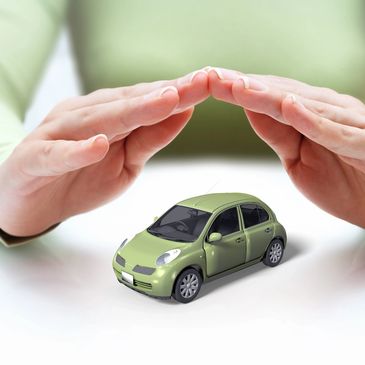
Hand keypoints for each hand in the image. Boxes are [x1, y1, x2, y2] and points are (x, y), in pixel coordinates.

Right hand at [0, 70, 208, 235]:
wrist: (30, 201)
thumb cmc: (79, 177)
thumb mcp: (126, 162)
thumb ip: (150, 138)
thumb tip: (183, 113)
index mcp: (107, 115)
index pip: (147, 99)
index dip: (180, 91)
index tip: (211, 82)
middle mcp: (85, 116)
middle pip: (129, 102)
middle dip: (167, 93)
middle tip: (200, 82)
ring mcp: (58, 135)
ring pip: (98, 120)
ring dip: (132, 111)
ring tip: (164, 101)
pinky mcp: (35, 158)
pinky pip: (57, 154)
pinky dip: (77, 150)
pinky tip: (98, 144)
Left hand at [208, 67, 364, 227]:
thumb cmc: (344, 181)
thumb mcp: (297, 157)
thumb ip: (277, 133)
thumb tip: (250, 110)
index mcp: (313, 113)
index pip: (270, 95)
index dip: (239, 88)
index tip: (209, 82)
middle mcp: (330, 111)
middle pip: (280, 93)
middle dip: (244, 85)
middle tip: (212, 76)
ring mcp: (348, 124)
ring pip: (302, 106)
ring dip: (267, 96)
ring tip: (238, 86)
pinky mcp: (364, 144)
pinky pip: (335, 132)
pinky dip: (311, 120)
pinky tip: (288, 107)